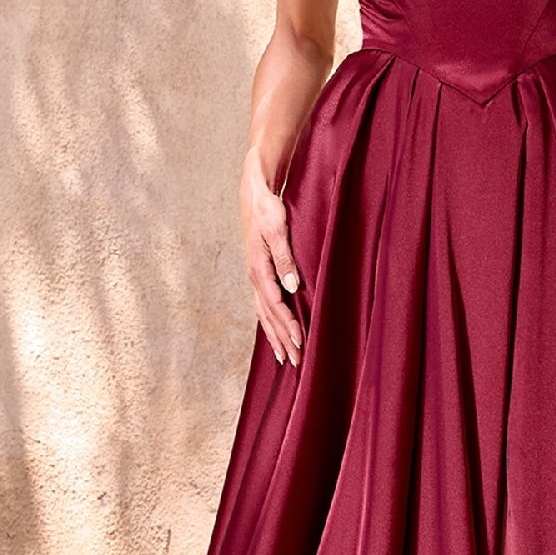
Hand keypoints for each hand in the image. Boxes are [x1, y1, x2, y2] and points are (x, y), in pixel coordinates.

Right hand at [240, 153, 303, 367]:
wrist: (254, 192)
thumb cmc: (268, 208)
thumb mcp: (278, 228)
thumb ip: (285, 257)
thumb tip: (293, 287)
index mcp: (259, 269)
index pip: (275, 305)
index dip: (288, 325)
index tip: (301, 342)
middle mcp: (254, 276)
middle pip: (268, 316)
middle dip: (282, 339)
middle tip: (297, 362)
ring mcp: (255, 276)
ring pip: (264, 314)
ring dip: (275, 336)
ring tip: (286, 357)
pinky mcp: (258, 272)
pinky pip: (263, 304)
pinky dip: (270, 322)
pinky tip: (276, 332)